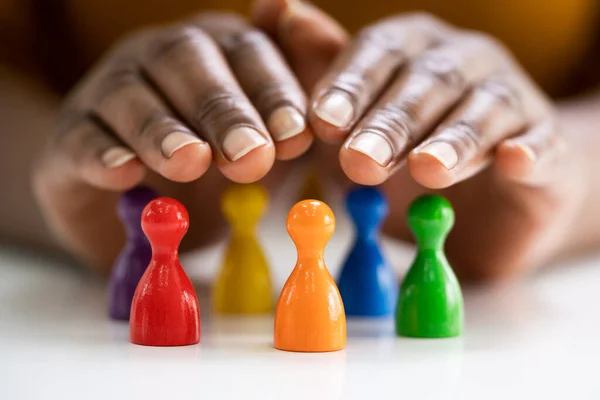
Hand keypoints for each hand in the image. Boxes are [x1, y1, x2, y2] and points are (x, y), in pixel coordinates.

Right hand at [32, 12, 318, 269]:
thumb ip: (289, 92)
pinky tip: (125, 172)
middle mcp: (159, 60)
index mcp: (215, 51)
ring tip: (191, 161)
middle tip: (251, 156)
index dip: (273, 91)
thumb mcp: (264, 133)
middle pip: (188, 62)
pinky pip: (80, 139)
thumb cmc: (214, 161)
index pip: (247, 52)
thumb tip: (294, 16)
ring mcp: (108, 94)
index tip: (298, 136)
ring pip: (130, 96)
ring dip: (163, 129)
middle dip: (224, 109)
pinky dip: (102, 153)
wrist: (141, 201)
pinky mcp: (69, 139)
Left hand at [256, 3, 585, 279]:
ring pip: (482, 110)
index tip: (322, 123)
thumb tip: (273, 7)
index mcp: (410, 50)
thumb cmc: (409, 145)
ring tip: (426, 169)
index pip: (378, 53)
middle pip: (426, 81)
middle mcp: (460, 62)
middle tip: (360, 161)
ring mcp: (509, 100)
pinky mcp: (546, 145)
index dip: (350, 85)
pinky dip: (528, 150)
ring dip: (453, 138)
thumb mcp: (358, 112)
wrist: (489, 190)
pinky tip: (514, 160)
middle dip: (391, 122)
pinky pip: (541, 144)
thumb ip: (321, 67)